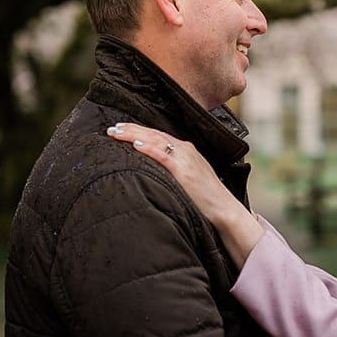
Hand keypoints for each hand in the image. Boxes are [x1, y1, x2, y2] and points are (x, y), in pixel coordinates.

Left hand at [107, 122, 263, 264]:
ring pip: (154, 140)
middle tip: (112, 127)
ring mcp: (185, 159)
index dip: (139, 129)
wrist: (224, 209)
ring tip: (117, 133)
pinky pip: (163, 156)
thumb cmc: (207, 198)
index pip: (158, 135)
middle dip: (131, 129)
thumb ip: (175, 170)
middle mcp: (185, 150)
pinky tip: (135, 144)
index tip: (122, 128)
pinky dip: (149, 148)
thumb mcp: (190, 177)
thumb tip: (157, 171)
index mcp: (186, 150)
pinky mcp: (184, 171)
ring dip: (133, 135)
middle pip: (153, 134)